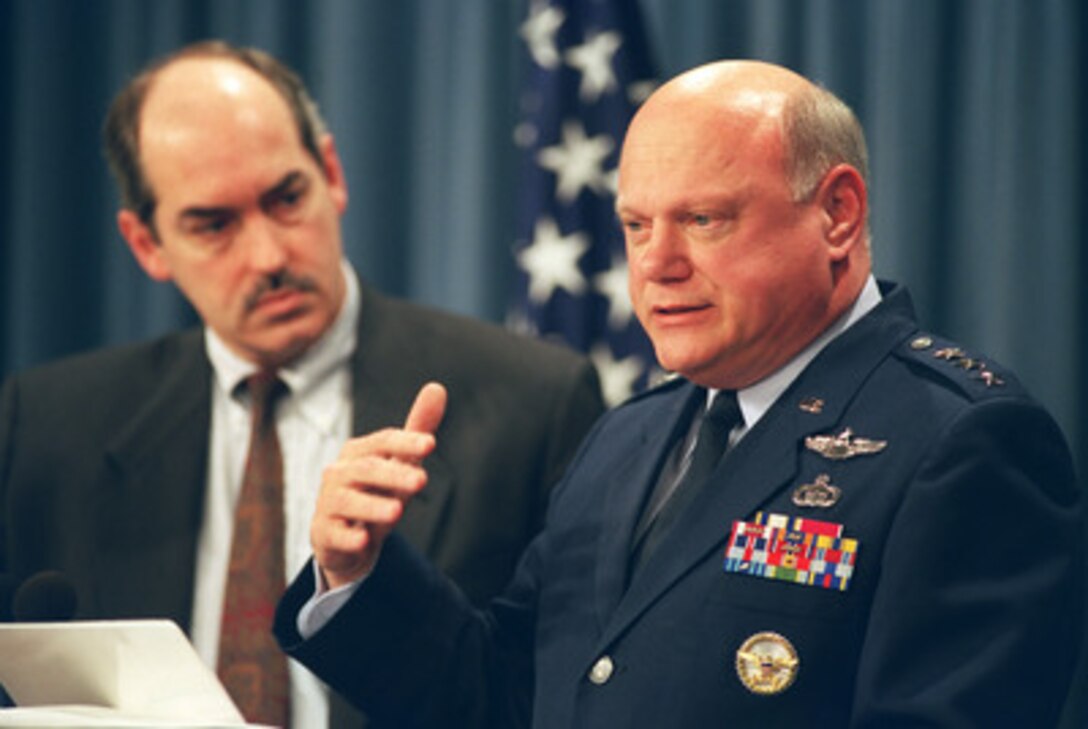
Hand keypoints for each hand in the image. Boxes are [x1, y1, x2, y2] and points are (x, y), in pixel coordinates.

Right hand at [311, 382, 447, 588]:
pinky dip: (348, 538)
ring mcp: (328, 503)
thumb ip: (417, 429)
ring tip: (398, 511)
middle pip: (366, 470)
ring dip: (372, 506)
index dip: (406, 442)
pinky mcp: (324, 533)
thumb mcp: (401, 463)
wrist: (348, 538)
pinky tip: (364, 541)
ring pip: (348, 501)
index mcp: (359, 452)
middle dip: (394, 474)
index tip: (431, 444)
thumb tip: (437, 387)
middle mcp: (339, 473)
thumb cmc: (377, 493)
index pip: (383, 441)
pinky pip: (334, 534)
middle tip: (422, 480)